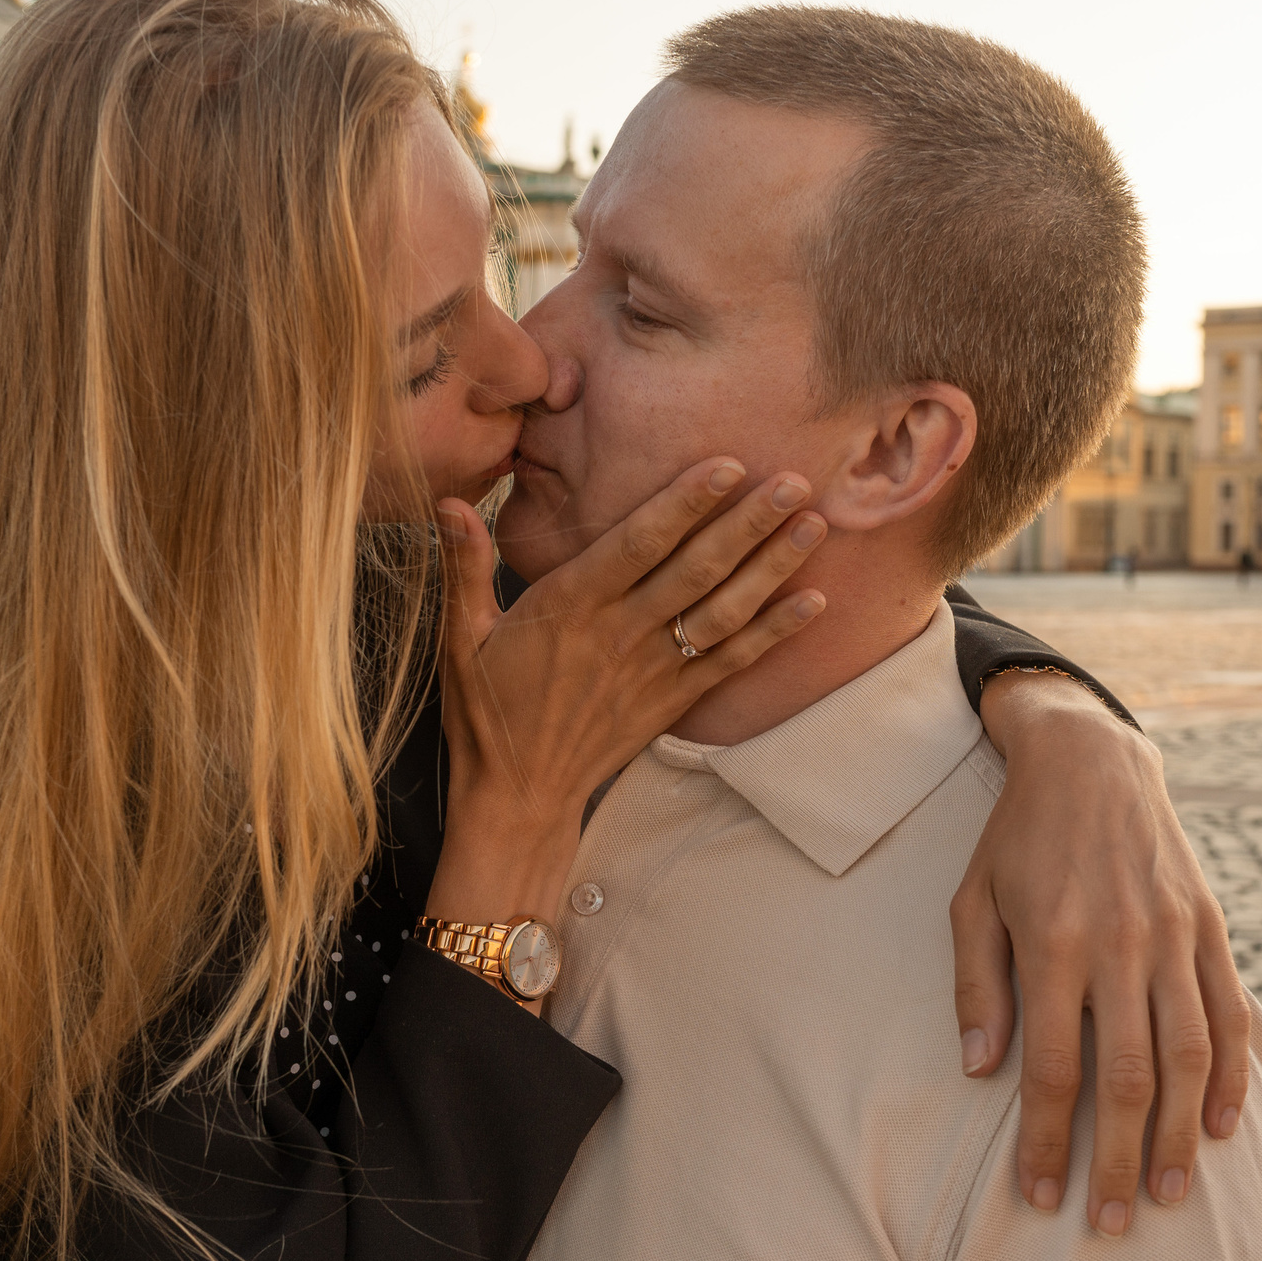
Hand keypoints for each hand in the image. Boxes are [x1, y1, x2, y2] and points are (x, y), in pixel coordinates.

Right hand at [427, 456, 828, 937]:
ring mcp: (650, 670)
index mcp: (568, 606)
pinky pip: (730, 663)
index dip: (683, 503)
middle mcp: (618, 633)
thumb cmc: (487, 710)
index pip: (636, 543)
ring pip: (721, 611)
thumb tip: (447, 501)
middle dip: (746, 523)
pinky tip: (813, 601)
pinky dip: (773, 633)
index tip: (726, 464)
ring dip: (771, 568)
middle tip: (793, 480)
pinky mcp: (671, 703)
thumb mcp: (460, 636)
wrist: (516, 796)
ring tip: (814, 525)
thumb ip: (463, 565)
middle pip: (694, 570)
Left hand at [949, 671, 1250, 1235]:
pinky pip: (1228, 1014)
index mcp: (1054, 944)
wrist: (1090, 758)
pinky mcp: (1209, 928)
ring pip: (1189, 1056)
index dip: (1045, 1140)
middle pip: (1127, 1078)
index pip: (1050, 1068)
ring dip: (1181, 1135)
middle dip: (1119, 1159)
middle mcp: (1121, 945)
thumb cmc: (1016, 839)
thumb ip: (978, 987)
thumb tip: (982, 1070)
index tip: (1038, 1197)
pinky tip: (1220, 1129)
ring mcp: (1173, 937)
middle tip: (1111, 1224)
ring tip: (1170, 1196)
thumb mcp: (972, 901)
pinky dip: (1230, 1077)